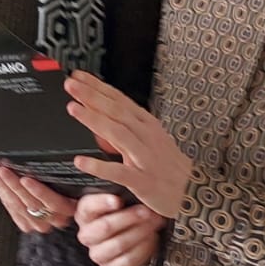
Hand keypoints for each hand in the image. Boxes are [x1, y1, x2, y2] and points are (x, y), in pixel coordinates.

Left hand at [0, 166, 77, 233]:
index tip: (25, 179)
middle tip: (2, 170)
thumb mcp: (70, 187)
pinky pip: (12, 209)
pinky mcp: (27, 226)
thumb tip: (39, 167)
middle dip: (13, 184)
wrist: (62, 217)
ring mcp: (39, 224)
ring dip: (3, 187)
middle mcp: (53, 219)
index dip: (38, 191)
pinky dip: (2, 195)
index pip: (53, 202)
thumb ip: (59, 180)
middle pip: (30, 202)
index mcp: (67, 208)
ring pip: (17, 206)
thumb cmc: (67, 196)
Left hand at [64, 73, 193, 218]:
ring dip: (94, 120)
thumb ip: (124, 128)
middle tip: (71, 83)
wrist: (193, 190)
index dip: (99, 86)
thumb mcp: (149, 139)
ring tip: (73, 109)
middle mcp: (146, 136)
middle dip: (92, 96)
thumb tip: (99, 115)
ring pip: (118, 134)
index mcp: (146, 124)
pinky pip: (119, 172)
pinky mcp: (143, 181)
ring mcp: (145, 158)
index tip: (79, 75)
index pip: (119, 100)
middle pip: (117, 111)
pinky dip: (100, 166)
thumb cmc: (168, 165)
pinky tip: (81, 161)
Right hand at [76, 193, 166, 265]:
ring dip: (139, 233)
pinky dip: (142, 249)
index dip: (102, 203)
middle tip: (146, 211)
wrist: (135, 233)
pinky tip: (151, 238)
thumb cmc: (127, 210)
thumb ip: (120, 189)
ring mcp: (97, 253)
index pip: (88, 207)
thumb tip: (127, 173)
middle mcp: (87, 234)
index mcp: (85, 213)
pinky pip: (126, 261)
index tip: (118, 200)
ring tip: (153, 223)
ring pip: (117, 244)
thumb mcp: (122, 197)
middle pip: (105, 227)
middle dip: (129, 218)